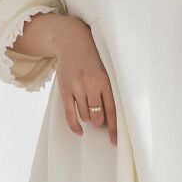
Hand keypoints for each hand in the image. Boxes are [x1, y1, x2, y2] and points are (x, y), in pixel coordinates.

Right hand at [50, 16, 117, 144]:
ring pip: (85, 115)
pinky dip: (75, 125)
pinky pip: (70, 114)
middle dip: (100, 121)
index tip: (116, 140)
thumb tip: (111, 116)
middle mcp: (91, 84)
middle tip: (100, 119)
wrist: (71, 41)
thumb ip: (108, 89)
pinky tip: (79, 131)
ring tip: (89, 110)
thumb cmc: (92, 58)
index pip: (112, 109)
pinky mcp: (65, 89)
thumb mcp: (106, 70)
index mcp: (105, 80)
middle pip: (97, 115)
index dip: (114, 127)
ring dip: (89, 118)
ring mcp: (76, 87)